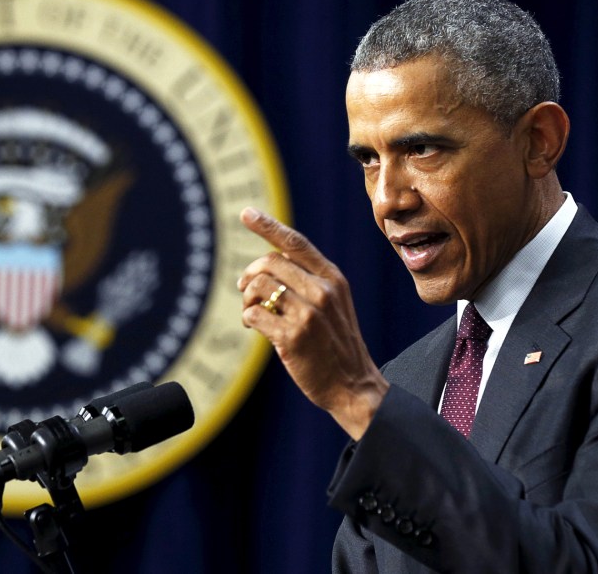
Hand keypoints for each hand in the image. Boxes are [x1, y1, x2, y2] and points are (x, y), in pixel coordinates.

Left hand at [237, 207, 388, 439]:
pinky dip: (248, 318)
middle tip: (244, 290)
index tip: (246, 212)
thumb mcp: (333, 303)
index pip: (295, 244)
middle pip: (268, 263)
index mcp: (332, 278)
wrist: (353, 385)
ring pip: (257, 286)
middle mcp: (322, 291)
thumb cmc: (335, 343)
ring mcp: (308, 314)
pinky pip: (253, 314)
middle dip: (249, 275)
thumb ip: (308, 281)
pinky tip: (254, 326)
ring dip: (246, 299)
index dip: (268, 226)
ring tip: (253, 313)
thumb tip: (265, 267)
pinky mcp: (293, 337)